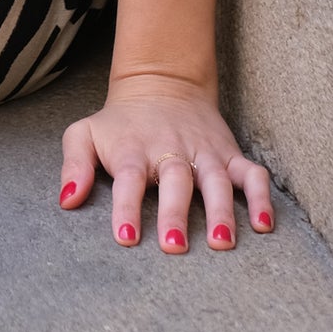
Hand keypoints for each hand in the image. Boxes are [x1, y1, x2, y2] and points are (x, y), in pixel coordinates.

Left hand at [58, 75, 275, 252]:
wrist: (161, 83)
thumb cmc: (120, 123)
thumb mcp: (84, 133)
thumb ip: (73, 165)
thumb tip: (67, 201)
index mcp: (133, 150)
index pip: (128, 180)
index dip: (127, 208)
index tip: (127, 239)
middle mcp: (170, 151)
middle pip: (175, 181)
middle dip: (175, 214)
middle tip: (175, 248)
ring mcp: (203, 152)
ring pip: (216, 180)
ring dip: (221, 211)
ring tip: (222, 243)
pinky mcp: (229, 154)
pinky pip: (252, 174)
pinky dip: (262, 197)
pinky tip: (265, 224)